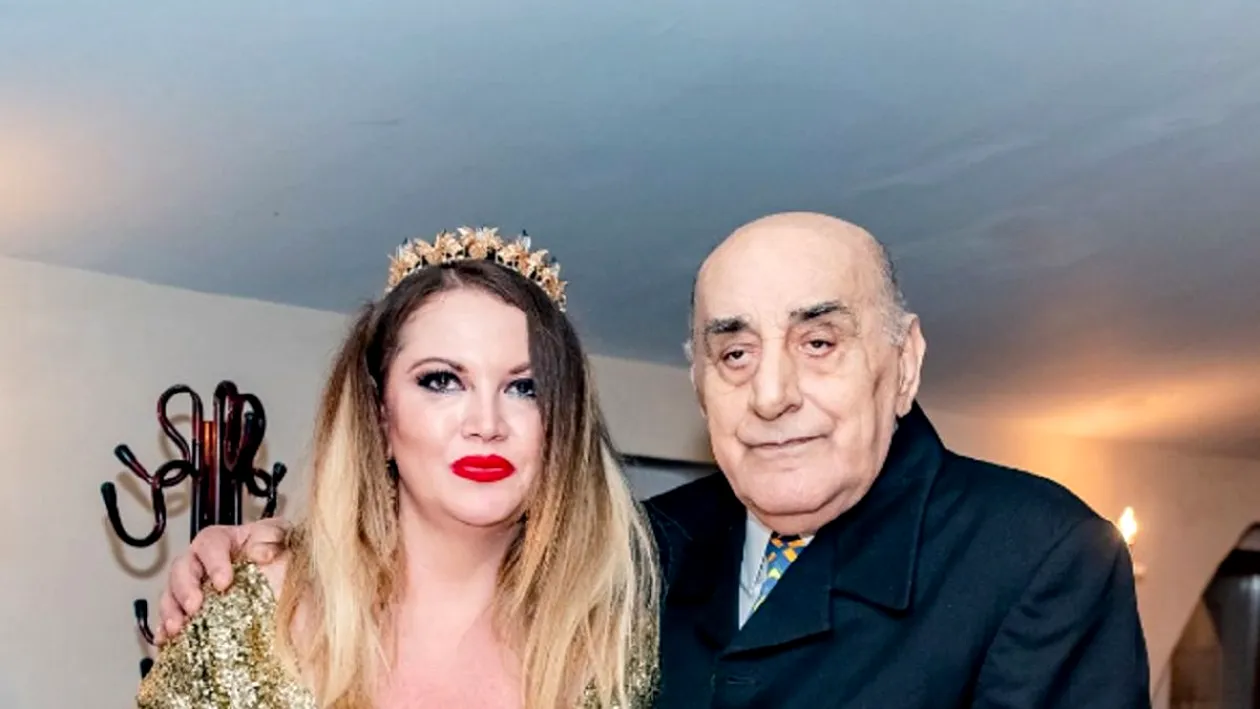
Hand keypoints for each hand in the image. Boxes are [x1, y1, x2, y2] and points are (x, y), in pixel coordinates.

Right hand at [154, 517, 288, 644]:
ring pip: (170, 594)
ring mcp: (192, 587)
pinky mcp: (190, 612)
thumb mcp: (282, 538)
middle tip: (194, 607)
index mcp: (223, 541)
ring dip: (170, 610)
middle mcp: (201, 562)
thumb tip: (260, 552)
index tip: (224, 583)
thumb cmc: (280, 555)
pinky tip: (166, 641)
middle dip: (184, 588)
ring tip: (176, 628)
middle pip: (181, 568)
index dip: (213, 562)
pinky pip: (170, 618)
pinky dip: (165, 629)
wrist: (285, 583)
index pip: (210, 543)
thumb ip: (273, 537)